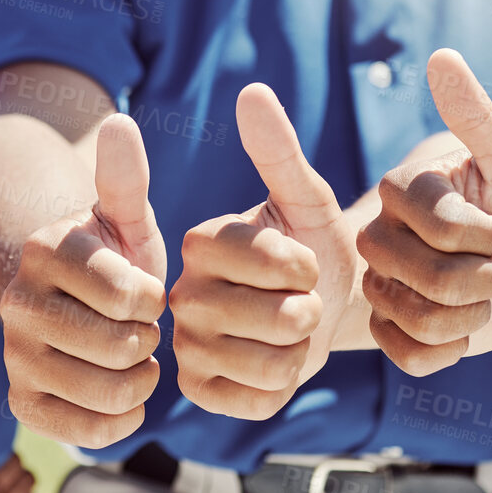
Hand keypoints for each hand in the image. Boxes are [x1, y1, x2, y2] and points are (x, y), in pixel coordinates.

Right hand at [0, 114, 164, 446]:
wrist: (78, 306)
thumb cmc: (115, 257)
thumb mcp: (126, 217)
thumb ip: (126, 178)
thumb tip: (118, 121)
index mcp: (44, 249)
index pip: (129, 294)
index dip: (154, 299)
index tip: (147, 291)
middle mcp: (17, 301)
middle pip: (119, 347)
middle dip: (147, 340)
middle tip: (140, 327)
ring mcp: (14, 355)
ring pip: (109, 392)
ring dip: (140, 380)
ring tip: (135, 357)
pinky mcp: (20, 401)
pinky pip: (88, 432)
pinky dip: (121, 418)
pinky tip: (121, 389)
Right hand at [170, 83, 357, 419]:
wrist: (312, 310)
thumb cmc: (310, 249)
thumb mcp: (304, 200)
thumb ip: (278, 150)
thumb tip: (252, 91)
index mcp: (199, 239)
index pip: (281, 262)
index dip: (310, 268)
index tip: (300, 262)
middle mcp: (179, 291)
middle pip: (281, 318)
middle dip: (311, 313)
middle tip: (298, 302)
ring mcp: (182, 346)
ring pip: (274, 365)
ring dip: (300, 353)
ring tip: (285, 334)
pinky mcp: (194, 391)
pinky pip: (259, 401)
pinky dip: (281, 389)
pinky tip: (270, 365)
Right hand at [357, 49, 491, 374]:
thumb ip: (476, 114)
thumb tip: (441, 57)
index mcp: (399, 190)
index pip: (435, 226)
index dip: (481, 235)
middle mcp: (378, 234)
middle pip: (420, 278)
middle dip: (480, 279)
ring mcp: (381, 284)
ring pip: (416, 320)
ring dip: (472, 314)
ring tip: (484, 294)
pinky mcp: (392, 329)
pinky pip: (408, 356)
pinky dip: (450, 349)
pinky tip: (466, 327)